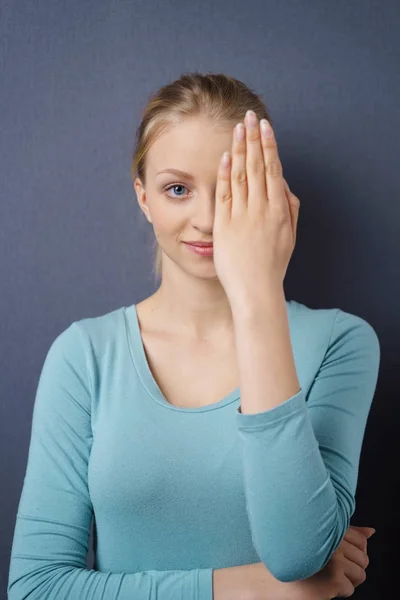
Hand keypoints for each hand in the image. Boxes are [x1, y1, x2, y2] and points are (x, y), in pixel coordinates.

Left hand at [213, 110, 299, 305]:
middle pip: (257, 166)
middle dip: (254, 138)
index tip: (265, 127)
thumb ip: (290, 209)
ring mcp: (243, 216)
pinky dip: (225, 174)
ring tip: (238, 127)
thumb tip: (284, 185)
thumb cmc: (273, 266)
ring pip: (241, 175)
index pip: (273, 169)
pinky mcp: (225, 226)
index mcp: (280, 210)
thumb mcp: (290, 237)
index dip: (268, 146)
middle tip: (251, 115)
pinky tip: (224, 156)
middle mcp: (262, 209)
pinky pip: (225, 194)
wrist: (256, 291)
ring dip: (239, 148)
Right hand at [293, 525, 374, 599]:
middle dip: (351, 568)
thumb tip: (371, 531)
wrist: (277, 578)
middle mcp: (332, 540)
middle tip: (331, 569)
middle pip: (363, 559)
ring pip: (360, 574)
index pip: (361, 540)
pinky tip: (324, 584)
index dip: (355, 553)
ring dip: (347, 580)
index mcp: (330, 527)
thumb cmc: (298, 558)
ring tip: (328, 576)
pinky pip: (350, 588)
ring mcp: (334, 558)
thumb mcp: (322, 539)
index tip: (340, 557)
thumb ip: (347, 532)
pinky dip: (339, 591)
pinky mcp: (334, 577)